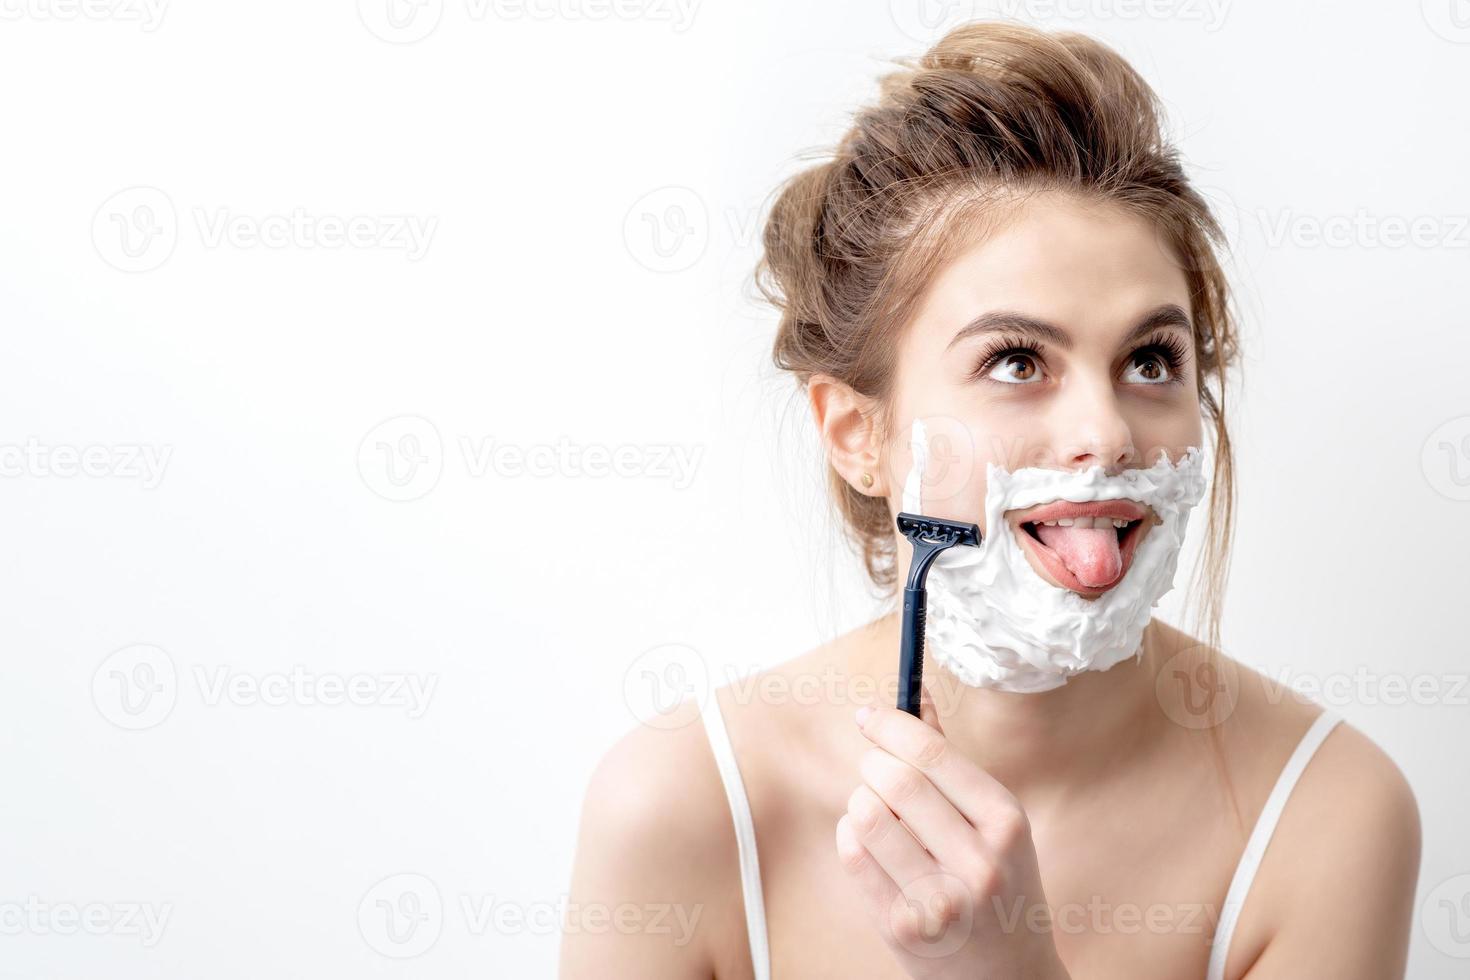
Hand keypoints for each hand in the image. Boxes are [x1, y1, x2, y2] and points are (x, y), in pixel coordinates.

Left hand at [834, 696, 1068, 978]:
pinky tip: (869, 841)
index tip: (869, 715)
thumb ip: (952, 759)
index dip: (891, 724)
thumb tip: (915, 693)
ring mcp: (939, 899)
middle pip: (896, 780)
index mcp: (1006, 822)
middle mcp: (977, 861)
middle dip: (873, 763)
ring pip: (866, 815)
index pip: (933, 754)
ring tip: (876, 810)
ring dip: (861, 801)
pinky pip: (852, 855)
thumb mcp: (995, 821)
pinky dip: (850, 835)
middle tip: (874, 766)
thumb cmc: (999, 882)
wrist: (1009, 976)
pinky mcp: (902, 927)